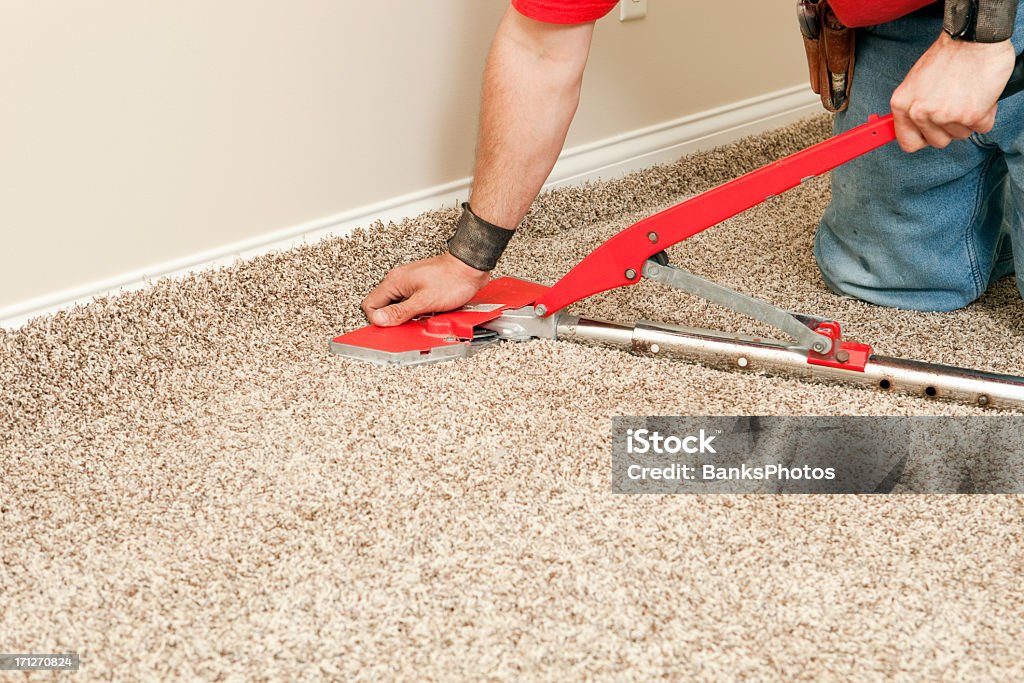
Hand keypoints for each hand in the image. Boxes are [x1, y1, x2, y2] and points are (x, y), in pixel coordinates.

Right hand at [361, 252, 489, 326]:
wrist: (470, 267)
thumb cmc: (453, 279)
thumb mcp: (425, 301)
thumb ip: (401, 312)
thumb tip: (380, 320)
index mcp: (394, 282)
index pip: (370, 305)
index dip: (379, 320)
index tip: (392, 327)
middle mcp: (398, 280)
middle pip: (383, 306)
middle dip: (393, 319)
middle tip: (408, 323)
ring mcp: (408, 282)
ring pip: (397, 305)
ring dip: (406, 315)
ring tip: (421, 316)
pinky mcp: (419, 286)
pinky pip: (409, 302)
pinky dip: (416, 310)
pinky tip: (427, 312)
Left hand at [890, 33, 1014, 151]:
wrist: (974, 37)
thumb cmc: (948, 54)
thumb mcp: (916, 81)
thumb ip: (914, 106)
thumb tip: (915, 126)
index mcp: (902, 104)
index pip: (907, 142)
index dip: (922, 139)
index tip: (929, 134)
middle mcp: (920, 112)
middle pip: (937, 142)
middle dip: (949, 128)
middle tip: (955, 104)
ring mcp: (945, 116)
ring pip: (960, 135)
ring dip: (968, 119)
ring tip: (968, 94)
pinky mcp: (971, 116)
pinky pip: (981, 128)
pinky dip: (985, 114)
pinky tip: (981, 95)